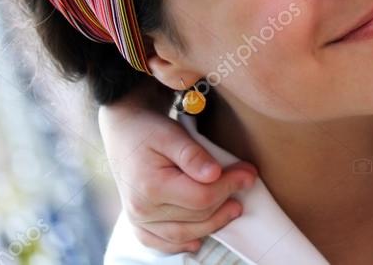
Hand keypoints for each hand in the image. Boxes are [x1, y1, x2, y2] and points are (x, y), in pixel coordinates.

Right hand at [99, 99, 256, 252]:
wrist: (124, 131)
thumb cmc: (148, 129)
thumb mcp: (171, 133)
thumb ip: (193, 155)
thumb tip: (214, 175)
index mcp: (151, 186)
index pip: (201, 197)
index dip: (230, 186)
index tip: (249, 174)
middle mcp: (142, 209)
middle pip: (196, 216)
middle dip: (226, 200)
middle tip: (246, 183)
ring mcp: (139, 219)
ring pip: (184, 233)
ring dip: (213, 224)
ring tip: (233, 208)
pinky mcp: (139, 223)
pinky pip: (162, 243)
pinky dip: (182, 243)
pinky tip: (198, 239)